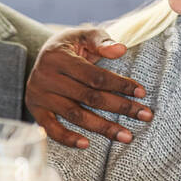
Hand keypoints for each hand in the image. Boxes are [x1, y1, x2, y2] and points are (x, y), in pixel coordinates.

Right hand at [25, 26, 151, 147]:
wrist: (42, 55)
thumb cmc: (70, 45)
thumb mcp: (84, 35)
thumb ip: (102, 41)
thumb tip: (121, 50)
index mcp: (58, 56)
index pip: (94, 76)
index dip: (119, 85)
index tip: (142, 93)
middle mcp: (45, 77)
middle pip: (88, 97)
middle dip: (120, 107)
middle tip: (145, 115)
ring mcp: (38, 95)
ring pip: (74, 115)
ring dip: (102, 127)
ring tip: (126, 136)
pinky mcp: (35, 110)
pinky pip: (51, 129)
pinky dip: (67, 139)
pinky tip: (86, 145)